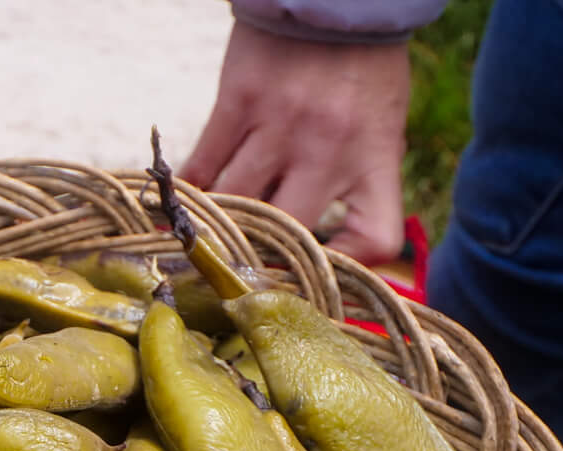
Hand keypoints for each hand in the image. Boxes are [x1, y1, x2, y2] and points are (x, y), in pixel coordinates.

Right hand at [181, 21, 411, 263]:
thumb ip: (362, 176)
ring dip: (220, 226)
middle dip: (266, 256)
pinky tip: (180, 208)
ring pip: (238, 203)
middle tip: (246, 267)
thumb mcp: (382, 122)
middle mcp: (328, 146)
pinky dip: (190, 193)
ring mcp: (280, 124)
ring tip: (208, 239)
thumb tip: (333, 240)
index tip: (321, 275)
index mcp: (374, 154)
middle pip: (288, 232)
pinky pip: (205, 164)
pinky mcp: (239, 101)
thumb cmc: (362, 64)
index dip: (347, 267)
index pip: (373, 237)